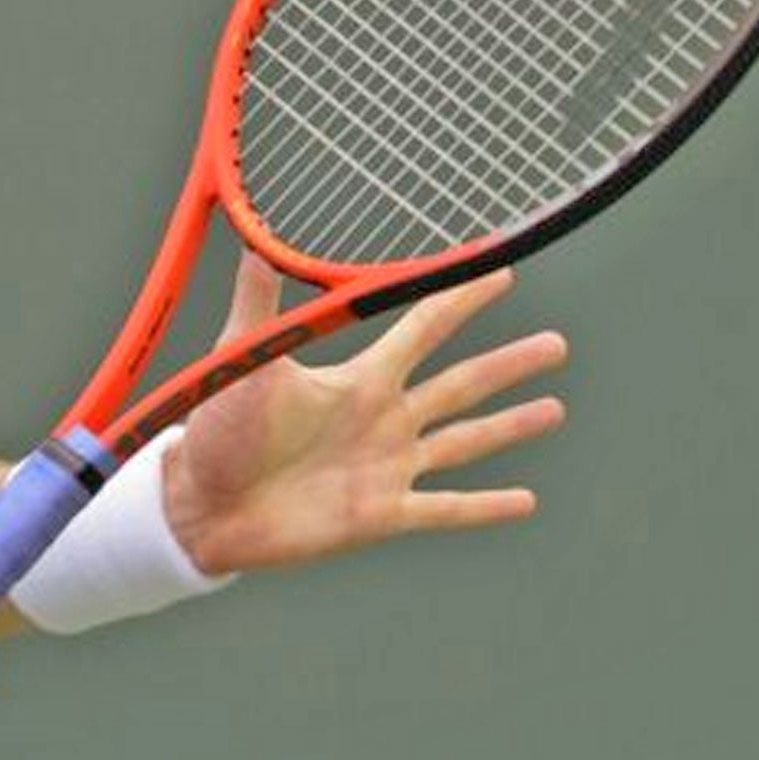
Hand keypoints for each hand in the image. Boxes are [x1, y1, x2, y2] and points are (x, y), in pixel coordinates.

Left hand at [164, 255, 567, 576]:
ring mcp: (385, 468)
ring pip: (465, 441)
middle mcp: (380, 420)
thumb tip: (255, 245)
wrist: (201, 505)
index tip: (500, 270)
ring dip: (510, 426)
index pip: (423, 328)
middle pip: (461, 383)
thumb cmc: (217, 432)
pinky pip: (446, 509)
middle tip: (557, 344)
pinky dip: (486, 506)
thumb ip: (259, 307)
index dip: (461, 298)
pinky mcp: (380, 514)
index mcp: (357, 380)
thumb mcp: (244, 363)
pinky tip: (525, 500)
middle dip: (508, 364)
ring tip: (554, 409)